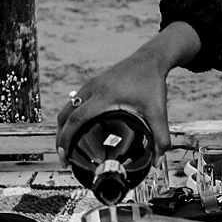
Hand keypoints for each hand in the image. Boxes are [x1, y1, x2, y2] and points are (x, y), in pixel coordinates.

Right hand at [56, 26, 193, 156]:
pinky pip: (74, 103)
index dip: (66, 138)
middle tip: (64, 158)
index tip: (64, 156)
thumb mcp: (158, 112)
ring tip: (68, 147)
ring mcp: (90, 85)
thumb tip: (158, 162)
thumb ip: (160, 138)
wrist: (150, 59)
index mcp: (104, 96)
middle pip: (65, 115)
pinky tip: (79, 131)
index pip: (76, 119)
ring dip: (64, 127)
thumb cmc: (153, 83)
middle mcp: (92, 89)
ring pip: (67, 108)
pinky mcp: (92, 84)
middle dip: (61, 137)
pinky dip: (71, 118)